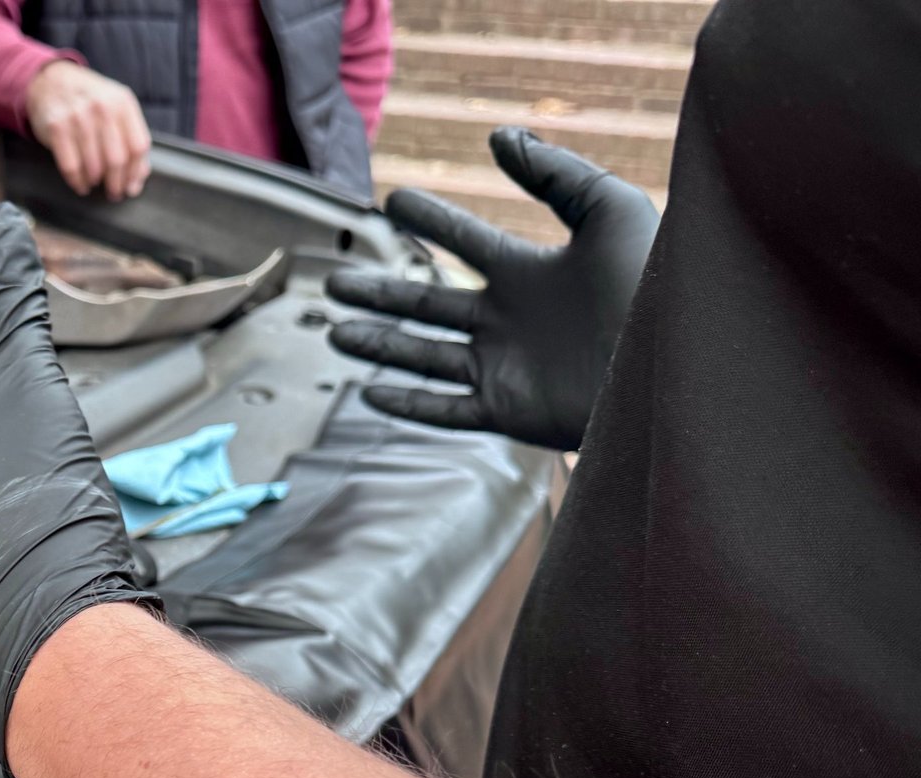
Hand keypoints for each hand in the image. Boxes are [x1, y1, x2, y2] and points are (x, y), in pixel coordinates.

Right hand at [25, 59, 151, 200]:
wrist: (50, 81)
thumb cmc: (87, 100)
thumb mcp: (115, 108)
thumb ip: (130, 137)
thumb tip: (138, 176)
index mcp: (122, 102)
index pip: (138, 146)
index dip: (136, 172)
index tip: (131, 186)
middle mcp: (102, 107)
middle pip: (117, 160)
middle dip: (116, 184)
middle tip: (114, 193)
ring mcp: (78, 117)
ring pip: (94, 166)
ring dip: (95, 182)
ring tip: (95, 184)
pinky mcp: (57, 128)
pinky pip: (71, 167)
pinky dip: (77, 182)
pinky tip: (81, 184)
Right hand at [326, 127, 660, 451]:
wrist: (675, 360)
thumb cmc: (655, 280)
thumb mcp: (610, 209)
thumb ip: (553, 172)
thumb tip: (499, 135)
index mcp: (530, 273)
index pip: (466, 242)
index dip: (431, 220)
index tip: (393, 202)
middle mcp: (509, 321)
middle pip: (429, 304)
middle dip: (381, 294)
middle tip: (336, 283)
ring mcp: (505, 368)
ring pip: (424, 356)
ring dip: (378, 345)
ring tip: (334, 331)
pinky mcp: (508, 410)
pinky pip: (445, 409)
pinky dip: (406, 405)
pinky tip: (368, 394)